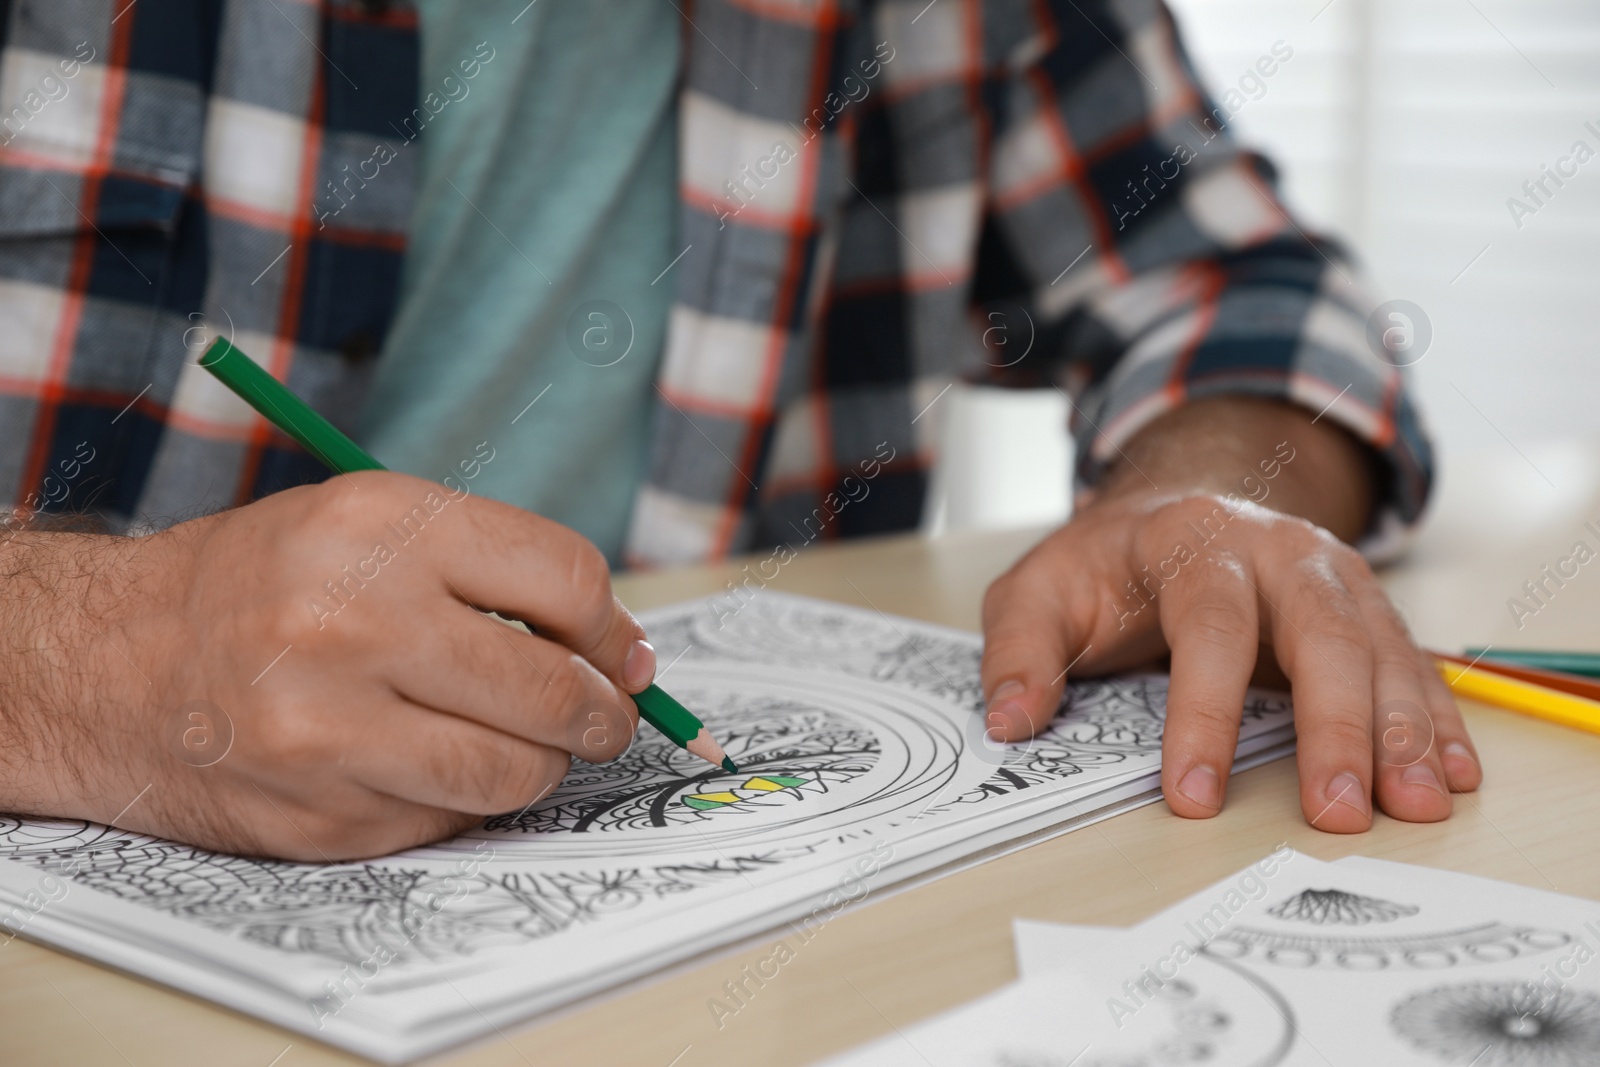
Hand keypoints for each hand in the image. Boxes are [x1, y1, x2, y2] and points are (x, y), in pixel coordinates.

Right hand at [0, 472, 653, 859]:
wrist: (108, 664)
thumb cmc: (259, 584)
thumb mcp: (366, 526)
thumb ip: (491, 569)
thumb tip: (622, 650)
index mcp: (379, 526)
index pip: (564, 579)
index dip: (612, 627)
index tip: (620, 653)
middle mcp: (353, 622)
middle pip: (553, 690)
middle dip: (603, 714)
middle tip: (605, 717)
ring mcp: (331, 730)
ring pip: (513, 773)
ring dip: (541, 765)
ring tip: (521, 743)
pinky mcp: (319, 816)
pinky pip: (447, 821)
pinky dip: (462, 800)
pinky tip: (426, 765)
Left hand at [977, 399, 1481, 831]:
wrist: (1177, 504)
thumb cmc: (1106, 563)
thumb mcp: (1039, 590)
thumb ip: (1018, 650)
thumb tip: (1009, 721)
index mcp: (1193, 540)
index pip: (1208, 625)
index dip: (1204, 712)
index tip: (1193, 793)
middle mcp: (1279, 550)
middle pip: (1319, 634)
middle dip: (1332, 728)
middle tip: (1334, 812)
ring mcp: (1333, 576)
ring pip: (1379, 650)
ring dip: (1402, 732)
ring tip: (1412, 808)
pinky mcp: (1365, 609)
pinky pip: (1411, 663)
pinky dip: (1436, 720)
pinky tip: (1450, 774)